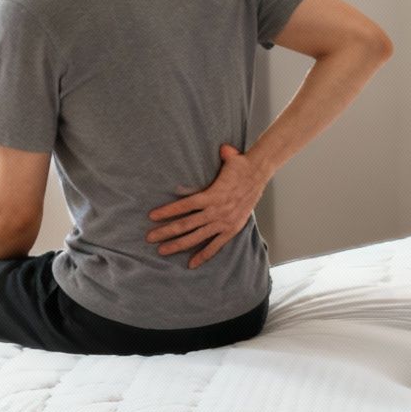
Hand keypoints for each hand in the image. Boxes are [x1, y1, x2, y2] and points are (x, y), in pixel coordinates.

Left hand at [146, 144, 268, 268]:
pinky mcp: (232, 229)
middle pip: (186, 224)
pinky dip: (203, 254)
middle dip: (166, 232)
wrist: (260, 174)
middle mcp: (216, 211)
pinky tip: (191, 263)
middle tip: (150, 238)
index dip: (168, 211)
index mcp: (212, 195)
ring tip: (162, 250)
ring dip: (179, 244)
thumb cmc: (241, 165)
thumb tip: (222, 149)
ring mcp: (223, 222)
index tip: (152, 217)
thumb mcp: (230, 157)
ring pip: (197, 237)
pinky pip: (215, 245)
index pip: (185, 205)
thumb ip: (223, 154)